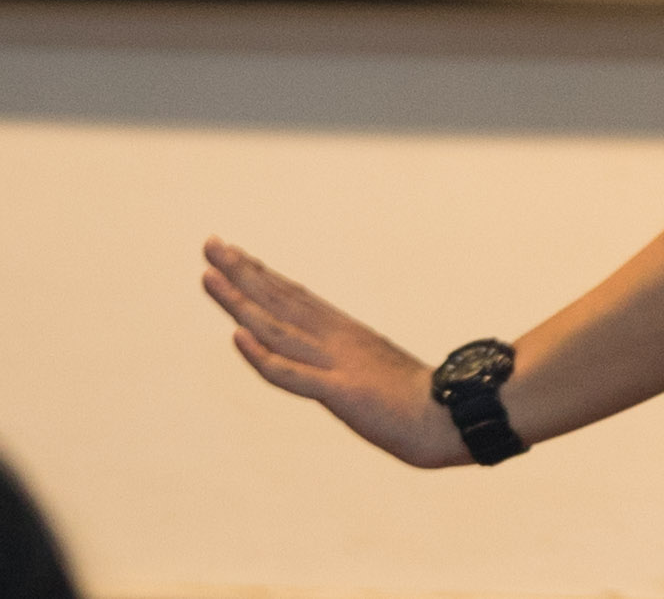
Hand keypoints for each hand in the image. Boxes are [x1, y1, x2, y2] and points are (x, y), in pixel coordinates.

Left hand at [198, 239, 465, 469]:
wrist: (454, 419)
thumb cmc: (424, 401)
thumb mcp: (378, 372)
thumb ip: (354, 363)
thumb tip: (337, 363)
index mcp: (346, 334)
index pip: (294, 297)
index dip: (260, 275)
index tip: (231, 253)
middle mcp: (337, 339)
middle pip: (280, 301)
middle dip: (241, 273)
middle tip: (211, 244)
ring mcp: (337, 363)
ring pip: (277, 328)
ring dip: (240, 301)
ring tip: (209, 276)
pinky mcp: (340, 392)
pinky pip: (292, 373)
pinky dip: (262, 355)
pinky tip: (238, 337)